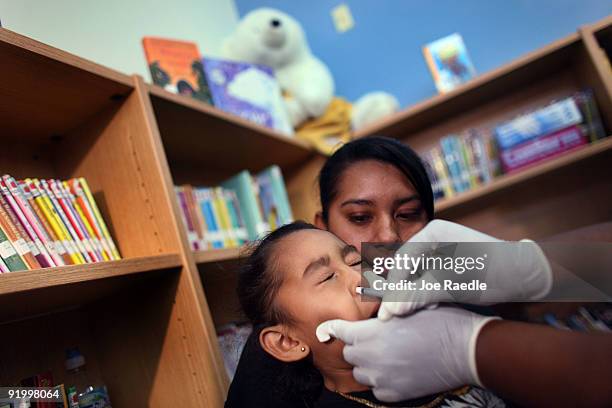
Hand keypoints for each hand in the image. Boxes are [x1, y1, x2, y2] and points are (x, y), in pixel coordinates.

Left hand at [316, 307, 498, 401]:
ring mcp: (381, 378)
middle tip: (376, 341)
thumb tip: (376, 317)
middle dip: (358, 346)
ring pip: (361, 373)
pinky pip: (377, 389)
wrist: (465, 350)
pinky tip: (398, 371)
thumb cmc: (440, 322)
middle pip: (349, 354)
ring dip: (369, 365)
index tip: (327, 330)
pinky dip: (382, 381)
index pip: (340, 331)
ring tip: (389, 357)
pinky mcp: (394, 394)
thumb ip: (385, 315)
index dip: (334, 329)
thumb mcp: (409, 308)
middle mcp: (371, 357)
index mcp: (372, 332)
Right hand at [378, 220, 552, 319]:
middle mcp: (434, 238)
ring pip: (415, 275)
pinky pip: (427, 279)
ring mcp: (441, 251)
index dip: (393, 287)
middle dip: (401, 292)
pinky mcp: (447, 264)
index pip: (402, 260)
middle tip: (393, 317)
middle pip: (406, 267)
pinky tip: (432, 306)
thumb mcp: (456, 286)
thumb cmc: (496, 275)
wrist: (530, 276)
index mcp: (434, 232)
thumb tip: (390, 310)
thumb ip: (420, 296)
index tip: (386, 312)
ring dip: (414, 294)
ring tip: (413, 313)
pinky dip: (427, 294)